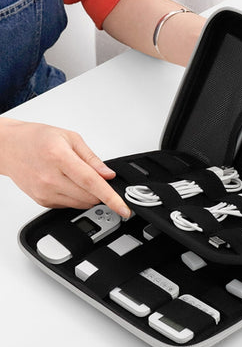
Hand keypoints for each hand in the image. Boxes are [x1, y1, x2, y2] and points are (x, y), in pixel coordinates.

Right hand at [0, 118, 130, 217]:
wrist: (8, 147)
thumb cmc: (36, 138)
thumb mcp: (70, 138)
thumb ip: (92, 159)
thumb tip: (108, 175)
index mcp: (59, 158)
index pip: (91, 182)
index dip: (111, 197)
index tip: (124, 208)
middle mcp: (50, 178)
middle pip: (89, 196)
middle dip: (102, 192)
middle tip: (99, 178)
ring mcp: (45, 192)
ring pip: (82, 204)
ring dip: (90, 195)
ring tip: (78, 177)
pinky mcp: (43, 201)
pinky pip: (70, 206)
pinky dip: (77, 197)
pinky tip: (67, 182)